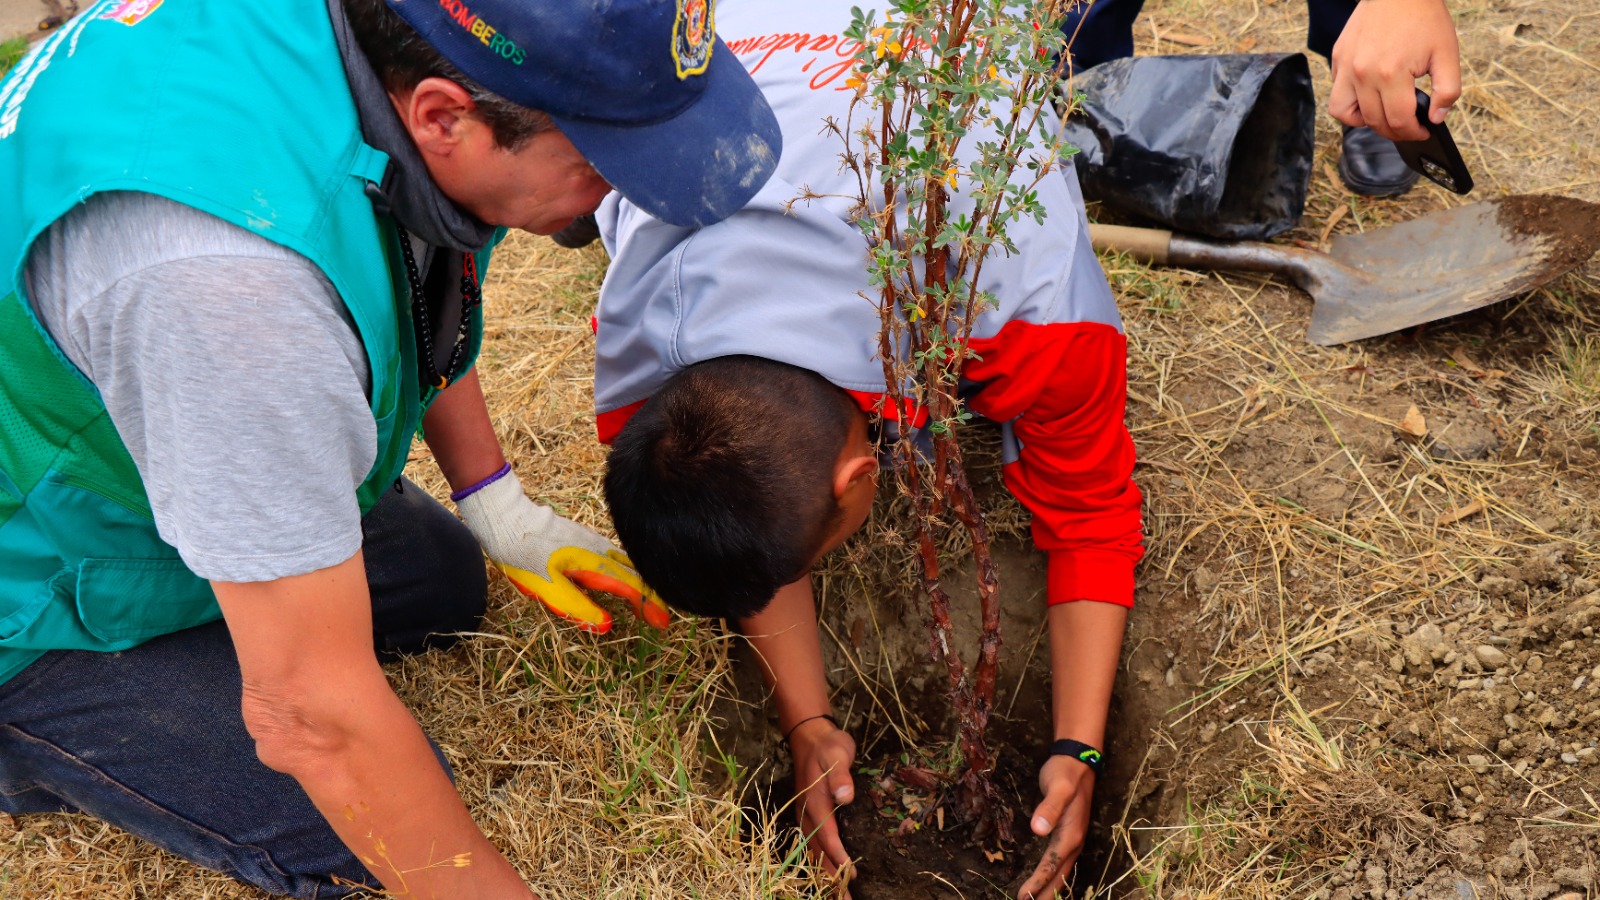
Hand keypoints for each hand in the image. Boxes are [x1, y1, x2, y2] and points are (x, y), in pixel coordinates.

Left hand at [456, 471, 668, 632]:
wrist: (508, 521)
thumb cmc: (524, 557)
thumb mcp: (548, 590)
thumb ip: (579, 607)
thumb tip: (608, 624)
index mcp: (593, 564)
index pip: (631, 587)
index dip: (649, 605)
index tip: (662, 623)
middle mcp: (599, 550)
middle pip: (636, 573)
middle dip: (652, 595)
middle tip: (662, 616)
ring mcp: (593, 541)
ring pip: (628, 562)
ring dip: (642, 582)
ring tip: (650, 600)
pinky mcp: (585, 538)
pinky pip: (616, 555)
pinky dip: (629, 570)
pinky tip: (626, 576)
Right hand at [788, 716, 857, 886]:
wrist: (809, 736)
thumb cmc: (828, 746)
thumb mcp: (837, 753)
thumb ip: (840, 775)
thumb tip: (844, 796)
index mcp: (815, 802)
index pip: (827, 836)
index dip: (838, 856)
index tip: (850, 873)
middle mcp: (807, 813)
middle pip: (818, 851)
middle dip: (830, 878)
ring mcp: (806, 816)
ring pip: (814, 851)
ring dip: (825, 874)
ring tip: (838, 896)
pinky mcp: (809, 815)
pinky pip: (813, 845)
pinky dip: (820, 862)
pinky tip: (829, 874)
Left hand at [1016, 755, 1095, 899]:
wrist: (1078, 761)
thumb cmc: (1065, 774)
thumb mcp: (1058, 787)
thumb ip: (1049, 808)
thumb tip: (1038, 829)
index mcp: (1071, 834)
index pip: (1052, 865)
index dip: (1038, 883)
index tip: (1023, 896)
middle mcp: (1074, 841)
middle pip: (1059, 875)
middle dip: (1045, 894)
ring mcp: (1072, 839)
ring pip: (1061, 871)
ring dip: (1050, 888)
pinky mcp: (1067, 834)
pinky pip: (1060, 862)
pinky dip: (1052, 875)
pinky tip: (1045, 881)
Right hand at [1328, 0, 1460, 141]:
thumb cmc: (1423, 17)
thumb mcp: (1447, 53)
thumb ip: (1448, 90)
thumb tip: (1436, 118)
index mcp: (1390, 74)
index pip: (1398, 121)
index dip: (1413, 133)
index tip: (1422, 131)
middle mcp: (1362, 74)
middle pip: (1373, 122)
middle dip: (1394, 131)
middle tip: (1408, 125)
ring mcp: (1345, 67)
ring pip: (1344, 114)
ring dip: (1364, 121)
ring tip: (1382, 114)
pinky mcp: (1337, 58)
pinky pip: (1338, 93)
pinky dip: (1352, 101)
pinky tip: (1370, 93)